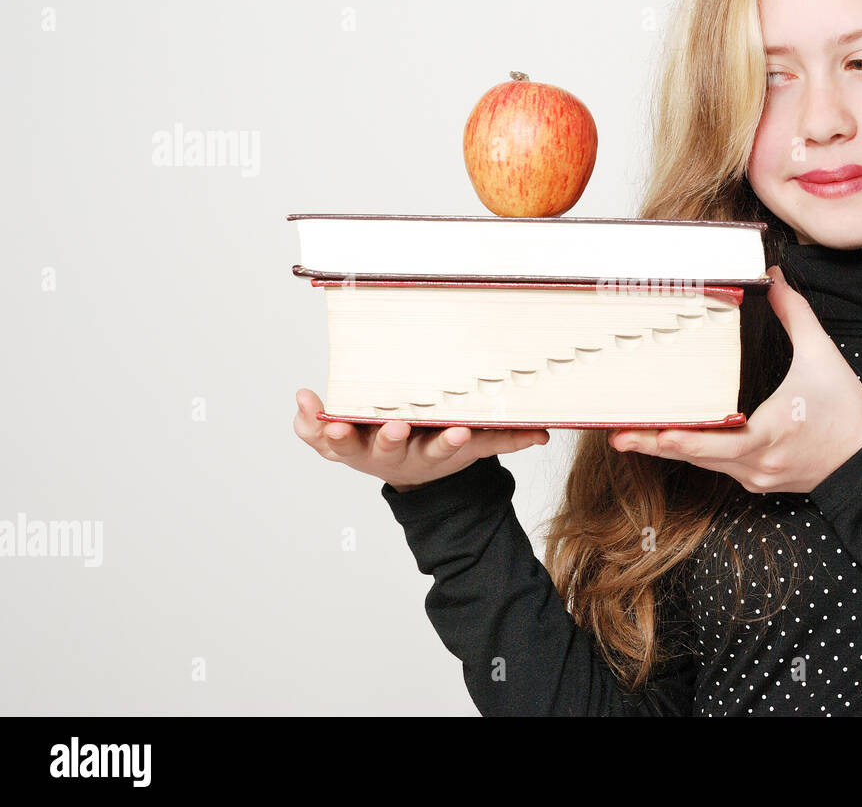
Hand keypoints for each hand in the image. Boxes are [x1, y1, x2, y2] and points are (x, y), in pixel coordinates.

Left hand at [292, 388, 548, 490]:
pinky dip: (305, 421)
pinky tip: (303, 399)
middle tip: (397, 425)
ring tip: (334, 418)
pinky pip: (315, 438)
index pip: (442, 450)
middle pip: (393, 450)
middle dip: (394, 438)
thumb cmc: (439, 447)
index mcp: (429, 454)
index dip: (449, 442)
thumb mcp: (473, 447)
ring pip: (348, 447)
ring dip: (341, 433)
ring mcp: (361, 452)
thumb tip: (545, 433)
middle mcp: (393, 455)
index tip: (458, 431)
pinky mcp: (335, 447)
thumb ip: (506, 438)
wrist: (407, 474)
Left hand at [607, 265, 861, 493]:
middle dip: (654, 443)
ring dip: (669, 449)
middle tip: (617, 434)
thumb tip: (773, 278)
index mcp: (769, 434)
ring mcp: (755, 475)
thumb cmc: (848, 414)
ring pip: (703, 464)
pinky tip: (673, 438)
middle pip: (696, 456)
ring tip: (631, 435)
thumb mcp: (822, 357)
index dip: (681, 439)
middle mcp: (757, 462)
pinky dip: (697, 453)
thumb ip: (794, 314)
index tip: (653, 432)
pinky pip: (719, 467)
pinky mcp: (758, 479)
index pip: (716, 443)